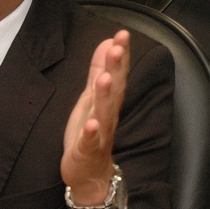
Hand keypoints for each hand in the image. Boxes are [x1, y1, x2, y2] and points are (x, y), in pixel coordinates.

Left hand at [61, 30, 129, 205]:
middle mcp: (107, 116)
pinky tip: (90, 123)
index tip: (122, 34)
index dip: (120, 55)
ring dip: (105, 96)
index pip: (118, 75)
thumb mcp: (91, 98)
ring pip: (104, 113)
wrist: (89, 174)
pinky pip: (90, 141)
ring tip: (106, 78)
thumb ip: (99, 71)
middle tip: (118, 47)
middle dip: (117, 68)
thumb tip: (107, 43)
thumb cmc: (90, 133)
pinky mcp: (86, 151)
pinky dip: (91, 132)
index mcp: (107, 102)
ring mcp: (99, 134)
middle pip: (115, 90)